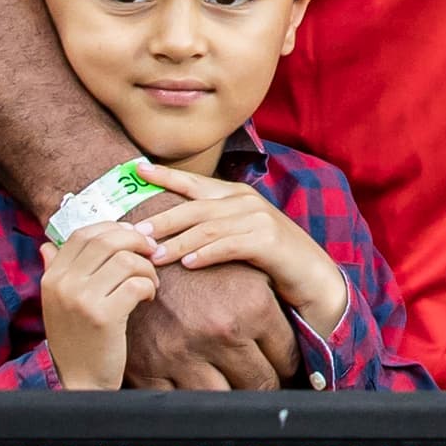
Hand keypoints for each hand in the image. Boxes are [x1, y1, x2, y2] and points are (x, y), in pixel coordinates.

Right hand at [36, 223, 158, 391]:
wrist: (79, 381)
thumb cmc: (76, 338)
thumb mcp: (57, 303)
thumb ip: (54, 270)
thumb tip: (48, 244)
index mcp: (52, 277)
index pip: (83, 233)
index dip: (113, 228)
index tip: (132, 237)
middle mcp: (62, 284)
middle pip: (107, 240)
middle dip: (137, 241)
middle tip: (151, 253)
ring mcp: (81, 299)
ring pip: (126, 260)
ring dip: (147, 268)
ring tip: (148, 283)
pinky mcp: (103, 316)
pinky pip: (137, 283)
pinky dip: (149, 286)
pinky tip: (146, 298)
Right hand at [115, 249, 295, 389]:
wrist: (135, 250)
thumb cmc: (199, 259)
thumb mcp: (243, 269)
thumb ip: (273, 302)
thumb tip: (305, 336)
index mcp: (252, 306)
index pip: (286, 358)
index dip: (289, 368)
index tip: (287, 372)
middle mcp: (220, 331)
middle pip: (260, 383)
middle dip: (267, 386)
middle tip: (267, 385)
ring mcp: (183, 352)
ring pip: (224, 399)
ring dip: (235, 398)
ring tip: (238, 390)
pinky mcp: (148, 368)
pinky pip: (179, 403)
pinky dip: (193, 404)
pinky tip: (200, 391)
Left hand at [135, 161, 350, 334]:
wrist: (312, 275)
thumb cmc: (270, 258)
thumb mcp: (239, 234)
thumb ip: (212, 227)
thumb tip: (170, 231)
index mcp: (235, 195)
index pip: (194, 183)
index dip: (165, 175)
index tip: (137, 170)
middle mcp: (246, 201)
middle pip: (194, 207)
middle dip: (162, 219)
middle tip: (134, 234)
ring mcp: (259, 219)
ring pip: (208, 227)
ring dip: (178, 243)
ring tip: (154, 257)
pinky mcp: (268, 241)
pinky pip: (230, 245)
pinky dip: (207, 254)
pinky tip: (189, 265)